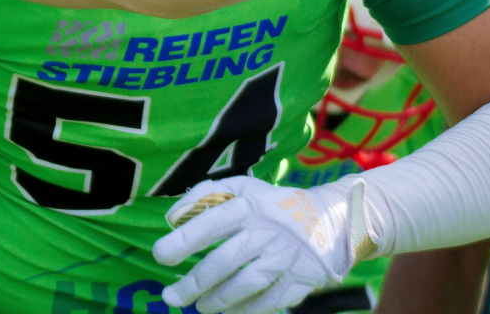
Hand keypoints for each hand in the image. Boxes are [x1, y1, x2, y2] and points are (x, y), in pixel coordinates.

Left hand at [153, 176, 367, 313]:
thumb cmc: (272, 204)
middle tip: (170, 297)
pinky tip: (229, 313)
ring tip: (200, 307)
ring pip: (246, 284)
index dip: (182, 241)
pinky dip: (247, 310)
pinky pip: (271, 301)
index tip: (159, 256)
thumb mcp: (241, 187)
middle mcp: (265, 233)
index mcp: (248, 207)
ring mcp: (285, 258)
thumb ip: (204, 195)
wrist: (330, 219)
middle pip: (224, 262)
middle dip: (193, 283)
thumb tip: (173, 216)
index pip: (209, 224)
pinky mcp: (301, 280)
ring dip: (218, 300)